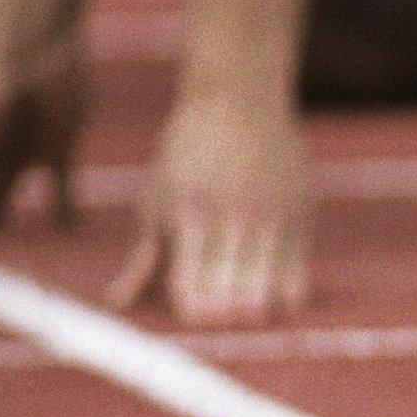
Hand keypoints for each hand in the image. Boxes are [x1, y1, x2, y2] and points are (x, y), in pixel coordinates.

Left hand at [108, 100, 309, 326]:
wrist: (239, 99)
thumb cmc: (189, 151)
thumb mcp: (160, 200)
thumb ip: (145, 257)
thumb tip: (117, 303)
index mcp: (189, 217)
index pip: (188, 287)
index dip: (192, 312)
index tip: (195, 316)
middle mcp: (230, 221)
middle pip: (227, 298)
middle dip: (222, 317)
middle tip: (223, 316)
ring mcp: (268, 220)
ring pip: (264, 293)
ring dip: (253, 312)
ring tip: (248, 312)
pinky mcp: (299, 217)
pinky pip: (297, 278)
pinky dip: (285, 300)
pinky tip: (275, 300)